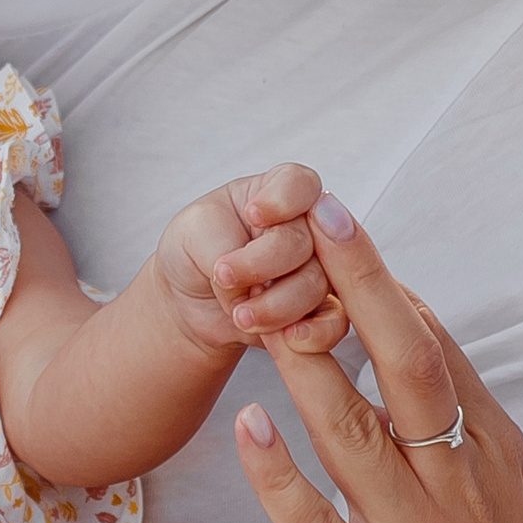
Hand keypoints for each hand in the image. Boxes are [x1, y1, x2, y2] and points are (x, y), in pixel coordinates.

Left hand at [155, 162, 348, 357]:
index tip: (253, 215)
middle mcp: (306, 229)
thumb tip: (249, 284)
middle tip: (224, 278)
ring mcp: (316, 270)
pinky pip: (333, 323)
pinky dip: (309, 335)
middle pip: (306, 241)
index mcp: (277, 193)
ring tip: (239, 315)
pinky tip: (283, 339)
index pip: (299, 184)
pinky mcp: (318, 312)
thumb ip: (222, 244)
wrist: (189, 303)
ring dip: (275, 306)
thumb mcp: (192, 232)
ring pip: (316, 286)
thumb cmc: (193, 252)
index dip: (282, 200)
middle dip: (262, 266)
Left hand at [231, 202, 522, 522]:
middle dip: (360, 283)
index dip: (386, 284)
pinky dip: (280, 478)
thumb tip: (424, 366)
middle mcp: (466, 488)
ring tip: (258, 300)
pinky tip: (245, 429)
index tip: (338, 224)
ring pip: (359, 430)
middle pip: (411, 362)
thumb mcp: (516, 516)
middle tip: (314, 212)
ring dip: (305, 361)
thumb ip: (470, 445)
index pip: (442, 349)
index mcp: (501, 460)